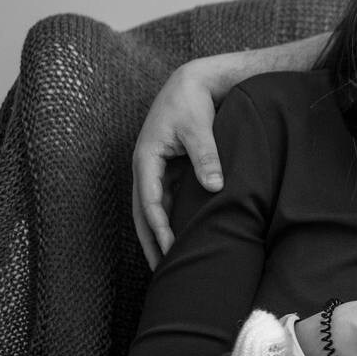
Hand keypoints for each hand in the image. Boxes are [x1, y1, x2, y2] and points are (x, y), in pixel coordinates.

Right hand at [132, 59, 226, 266]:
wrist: (192, 82)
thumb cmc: (192, 103)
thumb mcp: (199, 128)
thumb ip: (206, 156)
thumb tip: (213, 187)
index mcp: (146, 159)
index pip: (149, 203)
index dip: (159, 229)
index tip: (171, 251)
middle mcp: (146, 168)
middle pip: (143, 214)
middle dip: (151, 243)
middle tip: (162, 273)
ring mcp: (156, 171)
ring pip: (154, 210)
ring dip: (159, 236)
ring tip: (170, 265)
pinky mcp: (169, 170)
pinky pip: (167, 202)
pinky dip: (172, 221)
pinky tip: (183, 239)